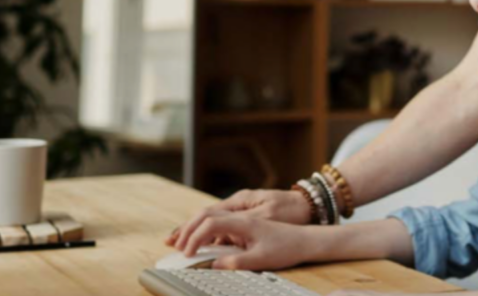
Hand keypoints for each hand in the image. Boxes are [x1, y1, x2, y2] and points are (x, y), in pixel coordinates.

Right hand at [166, 189, 311, 249]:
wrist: (307, 235)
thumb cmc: (287, 245)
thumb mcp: (263, 257)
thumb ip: (237, 261)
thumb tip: (214, 266)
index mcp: (243, 218)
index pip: (210, 223)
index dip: (195, 238)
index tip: (187, 254)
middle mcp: (240, 211)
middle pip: (205, 214)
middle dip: (186, 228)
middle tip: (171, 243)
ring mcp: (242, 214)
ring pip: (211, 216)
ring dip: (194, 228)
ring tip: (178, 240)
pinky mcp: (245, 220)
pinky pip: (220, 222)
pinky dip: (206, 231)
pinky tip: (200, 242)